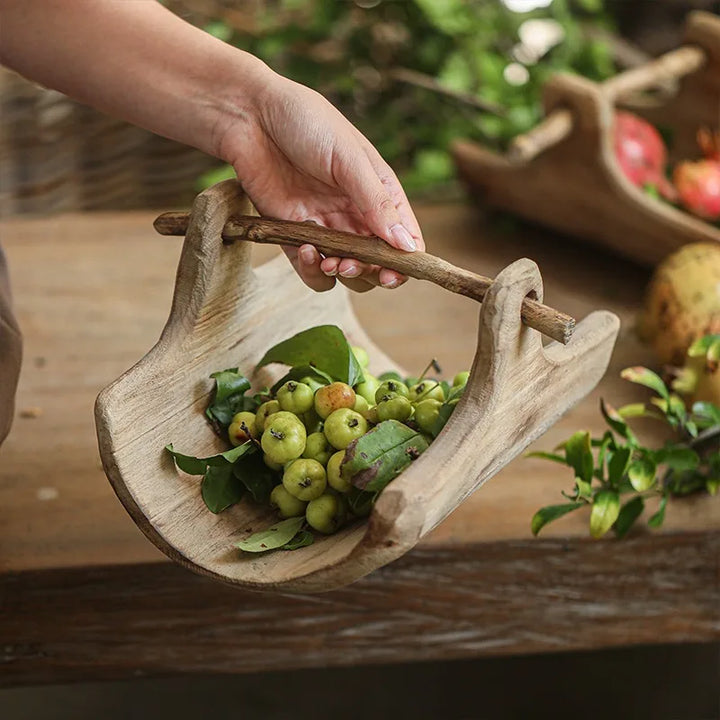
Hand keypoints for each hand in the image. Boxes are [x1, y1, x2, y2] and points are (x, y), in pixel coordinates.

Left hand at [218, 74, 424, 292]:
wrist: (249, 116)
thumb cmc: (306, 122)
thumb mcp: (349, 158)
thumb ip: (377, 203)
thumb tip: (407, 247)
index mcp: (379, 192)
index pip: (404, 238)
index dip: (405, 261)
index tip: (394, 273)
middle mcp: (356, 214)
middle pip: (377, 262)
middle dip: (371, 271)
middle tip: (355, 265)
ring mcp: (325, 227)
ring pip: (346, 271)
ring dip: (343, 274)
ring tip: (332, 262)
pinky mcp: (294, 236)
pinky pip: (311, 271)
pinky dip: (313, 272)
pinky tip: (307, 250)